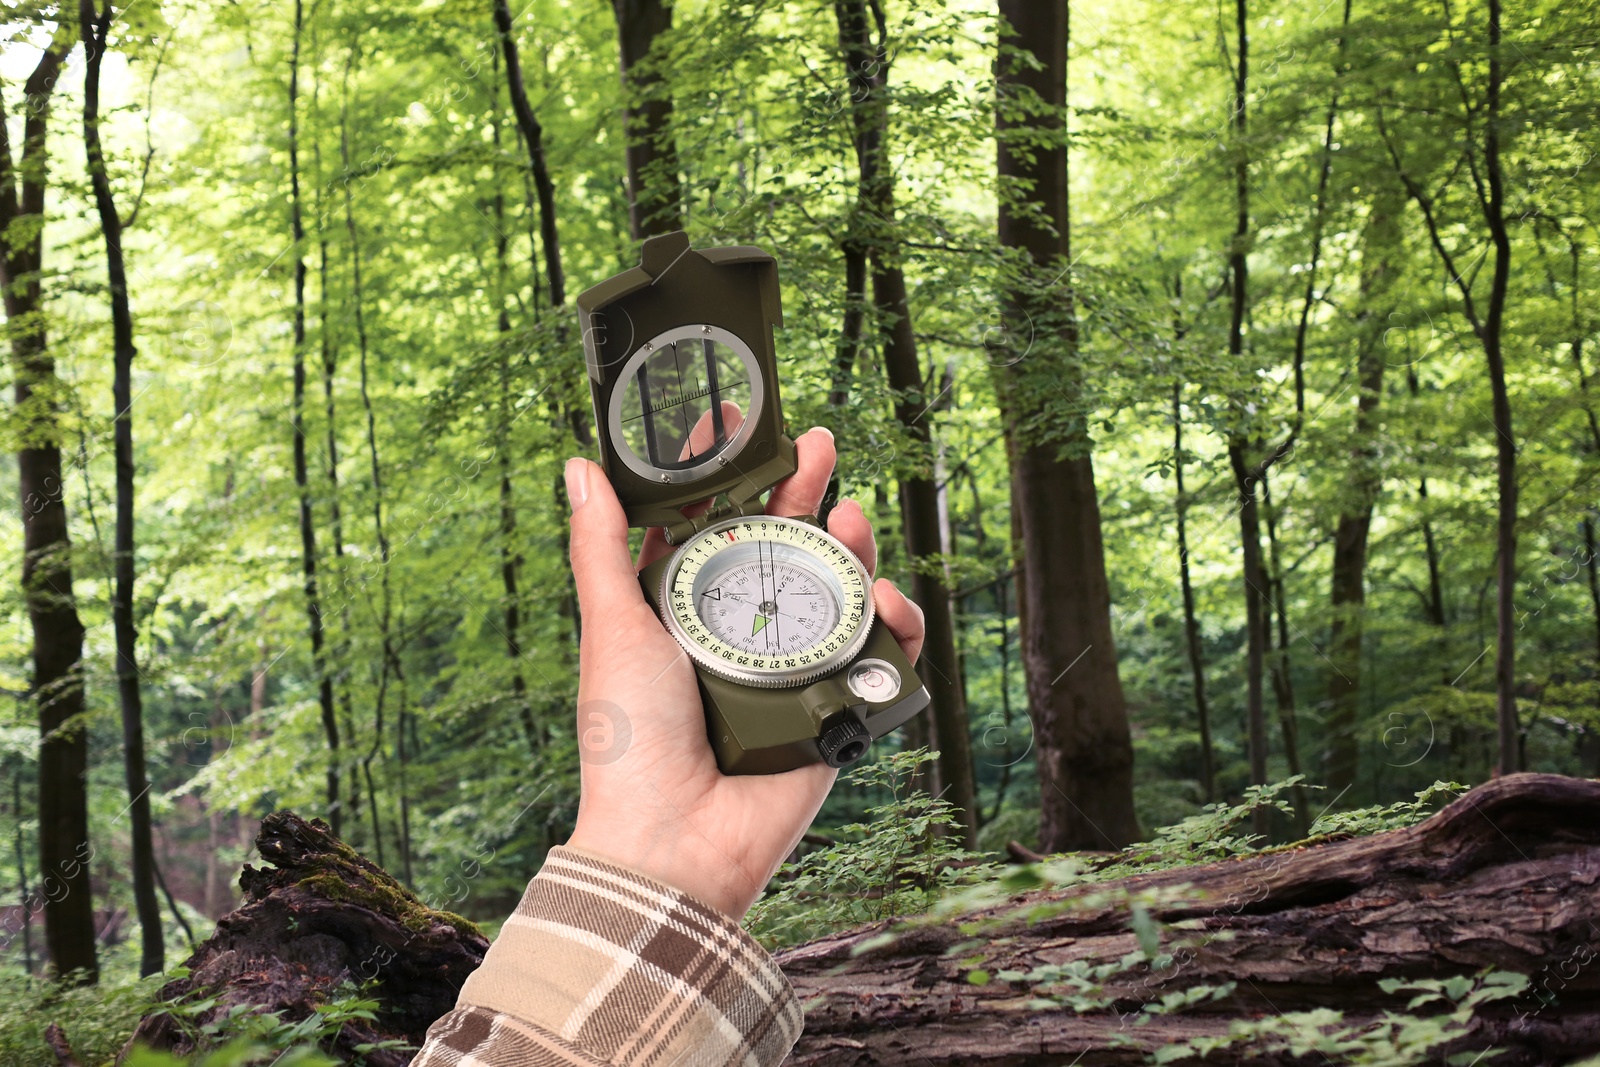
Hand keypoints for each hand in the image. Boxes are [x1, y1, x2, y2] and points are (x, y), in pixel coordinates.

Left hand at [560, 427, 925, 919]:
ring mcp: (790, 668)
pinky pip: (878, 654)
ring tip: (851, 516)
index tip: (742, 422)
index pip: (711, 524)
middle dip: (804, 492)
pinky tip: (885, 599)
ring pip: (833, 590)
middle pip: (782, 546)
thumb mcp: (614, 627)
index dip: (730, 474)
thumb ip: (601, 548)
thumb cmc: (630, 737)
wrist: (675, 842)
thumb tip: (581, 467)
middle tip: (823, 446)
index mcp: (682, 610)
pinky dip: (893, 623)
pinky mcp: (835, 709)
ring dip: (849, 546)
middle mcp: (738, 632)